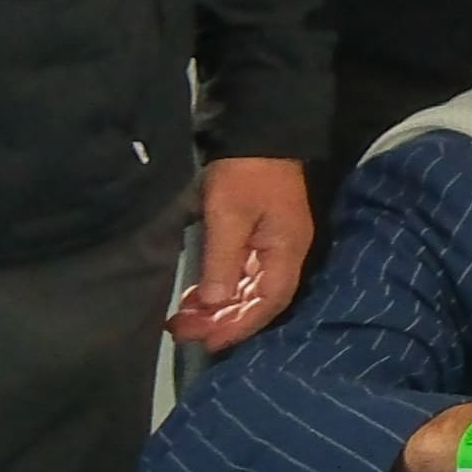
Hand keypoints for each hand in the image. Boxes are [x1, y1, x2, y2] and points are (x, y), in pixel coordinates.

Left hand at [169, 156, 311, 348]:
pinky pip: (242, 273)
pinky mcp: (259, 234)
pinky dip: (220, 287)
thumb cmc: (244, 172)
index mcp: (286, 250)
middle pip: (258, 300)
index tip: (207, 341)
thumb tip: (214, 303)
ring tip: (184, 318)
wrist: (257, 130)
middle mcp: (285, 253)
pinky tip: (197, 295)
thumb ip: (221, 262)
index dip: (239, 325)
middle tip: (185, 332)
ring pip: (248, 288)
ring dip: (219, 306)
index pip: (268, 302)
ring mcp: (273, 243)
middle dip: (223, 319)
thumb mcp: (227, 216)